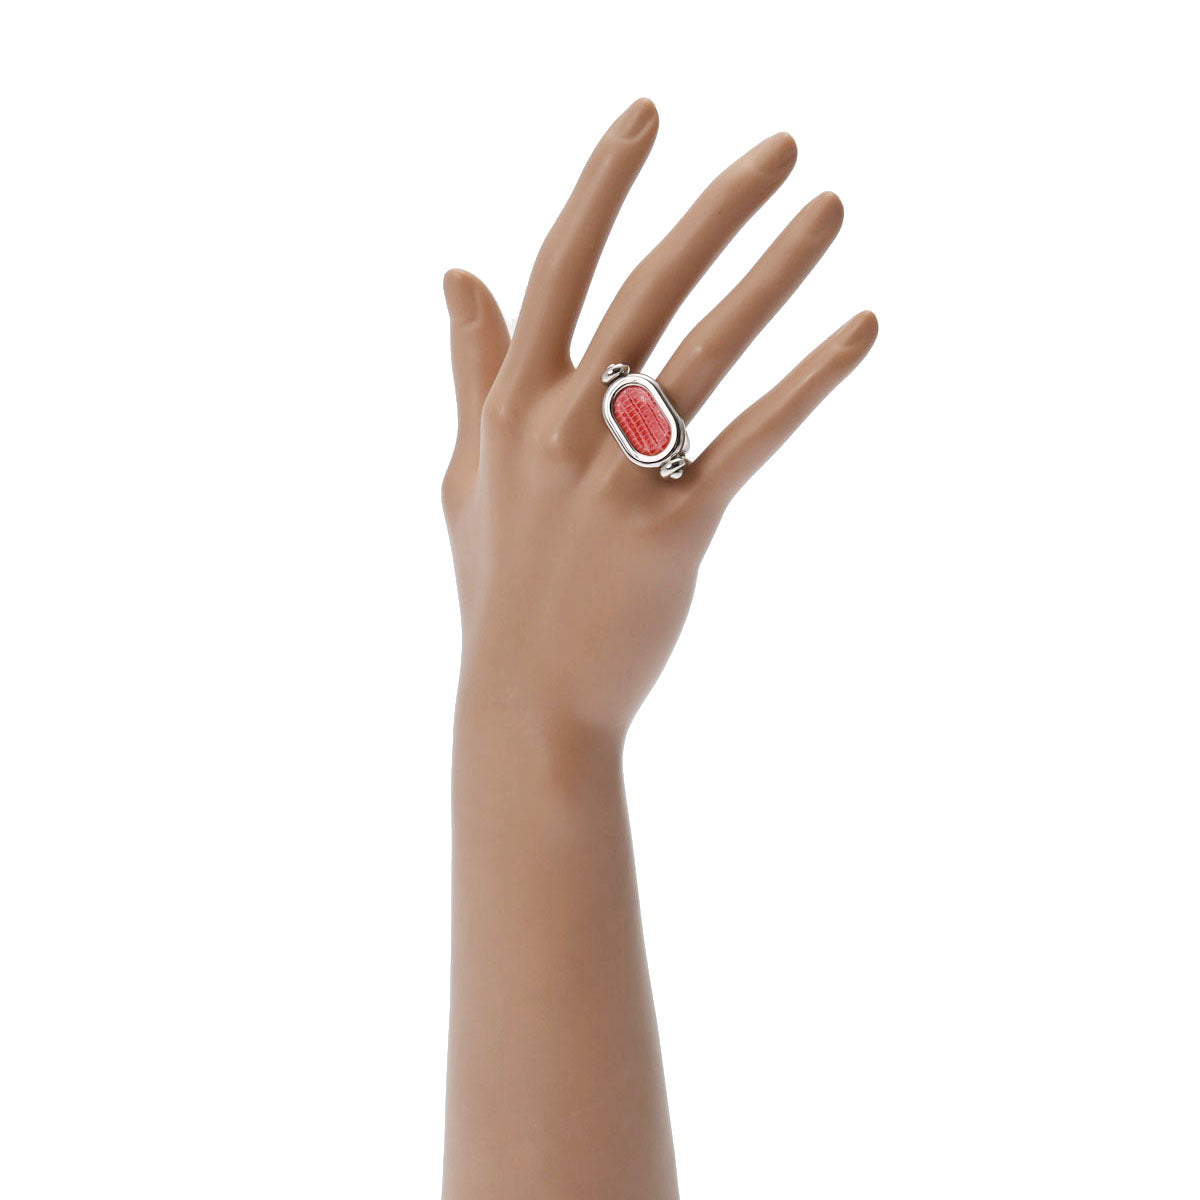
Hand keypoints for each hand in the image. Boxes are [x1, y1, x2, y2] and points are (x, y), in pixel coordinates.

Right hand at [442, 98, 876, 735]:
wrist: (526, 699)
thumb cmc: (498, 586)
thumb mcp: (465, 470)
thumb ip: (470, 368)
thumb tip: (455, 270)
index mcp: (509, 402)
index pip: (558, 265)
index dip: (604, 184)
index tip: (650, 114)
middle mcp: (561, 425)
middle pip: (647, 288)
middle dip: (715, 209)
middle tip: (785, 146)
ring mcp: (618, 476)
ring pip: (706, 349)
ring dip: (775, 271)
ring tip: (832, 208)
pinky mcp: (675, 527)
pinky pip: (752, 438)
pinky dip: (810, 381)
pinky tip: (861, 329)